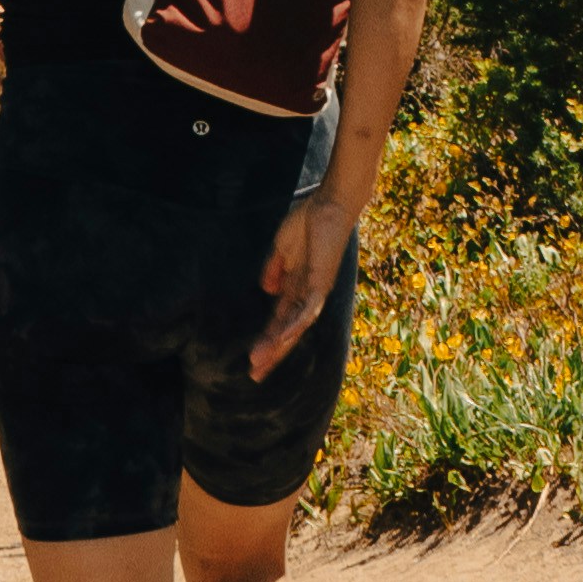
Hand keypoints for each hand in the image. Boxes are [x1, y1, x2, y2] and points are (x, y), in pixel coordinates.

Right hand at [251, 186, 355, 379]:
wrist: (329, 206)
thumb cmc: (308, 223)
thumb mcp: (282, 250)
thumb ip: (275, 270)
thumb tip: (267, 290)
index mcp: (295, 288)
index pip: (279, 322)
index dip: (267, 342)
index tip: (253, 362)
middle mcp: (306, 295)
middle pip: (287, 332)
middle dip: (272, 353)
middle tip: (255, 375)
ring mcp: (315, 291)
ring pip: (296, 327)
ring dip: (279, 344)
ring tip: (261, 360)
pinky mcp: (321, 283)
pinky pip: (308, 309)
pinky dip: (295, 324)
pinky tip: (283, 337)